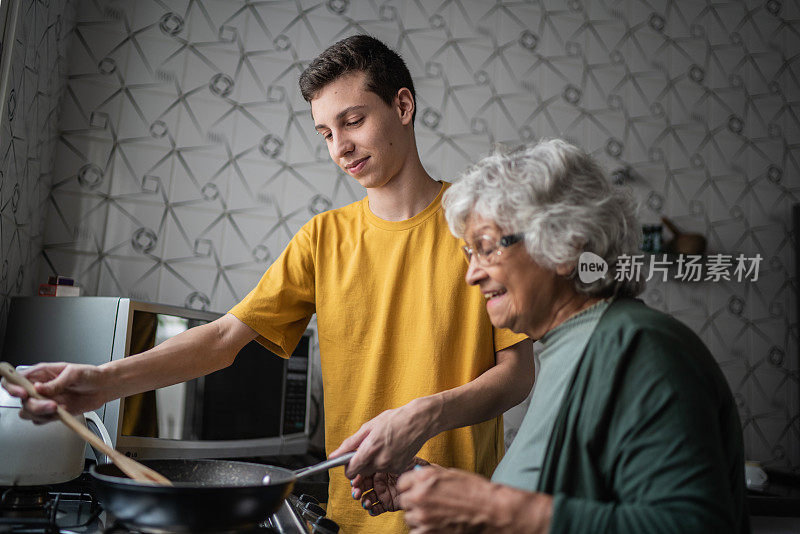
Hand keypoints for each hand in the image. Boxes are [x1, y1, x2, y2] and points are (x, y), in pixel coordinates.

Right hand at [1, 363, 107, 422]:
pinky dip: (51, 418)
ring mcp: (44, 401)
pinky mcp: (52, 412)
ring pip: (29, 413)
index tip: (23, 393)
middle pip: (21, 401)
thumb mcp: (74, 373)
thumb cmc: (89, 375)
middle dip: (34, 405)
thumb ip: (56, 382)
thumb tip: (39, 388)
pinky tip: (64, 411)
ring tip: (60, 407)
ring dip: (42, 413)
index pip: (14, 380)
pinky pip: (41, 420)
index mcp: (40, 374)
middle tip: (52, 404)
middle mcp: (39, 388)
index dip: (12, 387)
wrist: (102, 387)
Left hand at [330, 398, 437, 477]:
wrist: (418, 421)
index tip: (349, 462)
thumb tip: (334, 455)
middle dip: (360, 465)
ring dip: (373, 464)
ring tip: (381, 448)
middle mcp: (381, 461)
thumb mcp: (368, 427)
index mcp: (370, 449)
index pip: (351, 471)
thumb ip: (350, 443)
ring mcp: (391, 466)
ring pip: (374, 472)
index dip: (348, 467)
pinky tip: (390, 451)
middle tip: (366, 451)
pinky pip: (386, 470)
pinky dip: (385, 463)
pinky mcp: (400, 468)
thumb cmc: (394, 420)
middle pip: (361, 473)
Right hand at [351, 457, 429, 515]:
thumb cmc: (416, 467)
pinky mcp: (387, 503)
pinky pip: (377, 507)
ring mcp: (382, 492)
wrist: (425, 483)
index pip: (364, 472)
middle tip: (357, 492)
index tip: (354, 480)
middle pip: (362, 485)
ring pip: (367, 497)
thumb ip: (395, 456)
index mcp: (379, 469)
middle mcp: (378, 480)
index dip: (357, 477)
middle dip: (357, 489)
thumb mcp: (406, 459)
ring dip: (364, 500)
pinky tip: (372, 509)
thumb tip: (376, 453)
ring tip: (366, 502)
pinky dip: (372, 509)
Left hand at [397, 466, 552, 533]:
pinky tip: (437, 526)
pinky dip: (424, 531)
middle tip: (431, 506)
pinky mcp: (427, 533)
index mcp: (424, 477)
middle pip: (404, 501)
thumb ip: (431, 474)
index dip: (410, 487)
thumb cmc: (475, 491)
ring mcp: (422, 517)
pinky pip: (415, 533)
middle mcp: (419, 496)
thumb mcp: (451, 474)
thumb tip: (417, 474)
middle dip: (414, 503)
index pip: (402, 483)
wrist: (491, 511)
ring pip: (410, 518)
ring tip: (438, 517)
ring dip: (420, 518)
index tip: (417, 491)